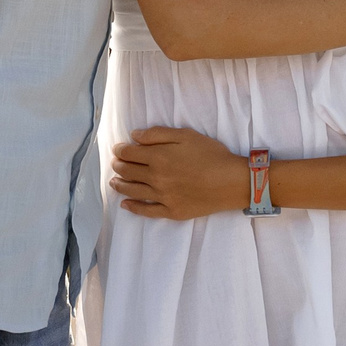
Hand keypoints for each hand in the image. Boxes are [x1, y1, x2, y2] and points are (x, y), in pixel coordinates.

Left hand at [109, 127, 248, 219]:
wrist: (232, 182)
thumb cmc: (212, 155)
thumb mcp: (186, 135)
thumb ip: (158, 134)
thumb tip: (134, 136)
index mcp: (158, 157)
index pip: (129, 154)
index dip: (120, 150)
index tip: (118, 149)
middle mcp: (156, 178)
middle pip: (128, 172)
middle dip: (118, 166)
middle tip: (116, 163)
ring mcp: (163, 197)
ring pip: (133, 191)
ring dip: (120, 185)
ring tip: (113, 182)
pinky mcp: (171, 211)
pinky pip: (147, 211)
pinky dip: (133, 208)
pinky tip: (125, 205)